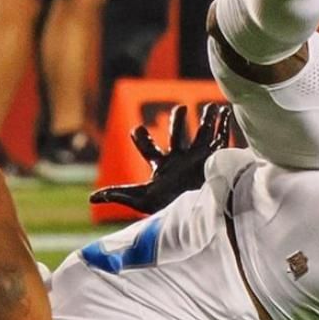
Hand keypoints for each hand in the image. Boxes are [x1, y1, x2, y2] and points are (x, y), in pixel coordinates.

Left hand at [88, 103, 234, 215]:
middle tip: (180, 109)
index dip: (142, 138)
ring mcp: (200, 158)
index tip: (136, 129)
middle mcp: (182, 160)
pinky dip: (224, 124)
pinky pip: (221, 138)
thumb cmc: (171, 207)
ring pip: (203, 133)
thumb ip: (119, 195)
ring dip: (207, 119)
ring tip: (212, 107)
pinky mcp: (216, 159)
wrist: (200, 212)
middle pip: (179, 135)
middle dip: (178, 121)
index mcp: (163, 167)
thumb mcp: (142, 199)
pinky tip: (226, 111)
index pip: (150, 149)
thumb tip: (92, 198)